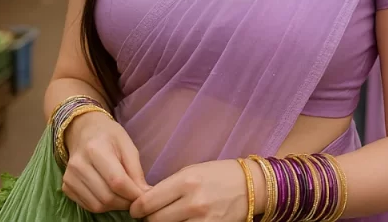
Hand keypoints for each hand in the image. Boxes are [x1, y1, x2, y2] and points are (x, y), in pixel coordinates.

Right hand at [61, 112, 149, 212]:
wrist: (84, 131)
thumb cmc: (109, 136)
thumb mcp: (128, 146)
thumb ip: (136, 170)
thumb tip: (145, 194)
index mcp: (95, 149)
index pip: (117, 181)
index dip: (133, 193)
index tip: (143, 195)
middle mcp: (79, 165)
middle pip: (107, 197)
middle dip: (125, 202)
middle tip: (135, 198)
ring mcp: (69, 178)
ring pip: (97, 205)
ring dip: (115, 206)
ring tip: (124, 197)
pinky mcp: (66, 187)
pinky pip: (88, 206)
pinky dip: (103, 206)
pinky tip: (111, 196)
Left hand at [130, 159, 257, 221]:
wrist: (252, 186)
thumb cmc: (219, 174)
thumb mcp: (192, 171)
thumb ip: (169, 186)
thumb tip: (145, 201)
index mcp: (186, 181)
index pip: (147, 202)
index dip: (136, 209)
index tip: (136, 209)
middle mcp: (192, 202)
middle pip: (154, 221)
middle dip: (148, 219)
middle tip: (151, 216)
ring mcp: (202, 220)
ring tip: (167, 218)